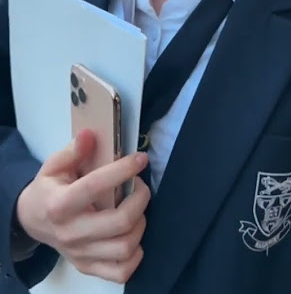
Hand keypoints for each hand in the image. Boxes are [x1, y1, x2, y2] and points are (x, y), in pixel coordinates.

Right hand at [16, 130, 150, 283]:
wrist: (32, 221)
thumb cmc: (48, 189)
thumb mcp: (53, 165)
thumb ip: (73, 150)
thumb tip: (90, 135)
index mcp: (59, 205)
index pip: (96, 187)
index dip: (123, 170)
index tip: (140, 159)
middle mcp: (70, 233)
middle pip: (119, 222)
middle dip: (139, 199)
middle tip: (140, 185)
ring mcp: (80, 254)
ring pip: (124, 248)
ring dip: (140, 224)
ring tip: (137, 208)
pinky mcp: (87, 266)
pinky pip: (120, 271)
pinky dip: (135, 255)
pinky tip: (132, 234)